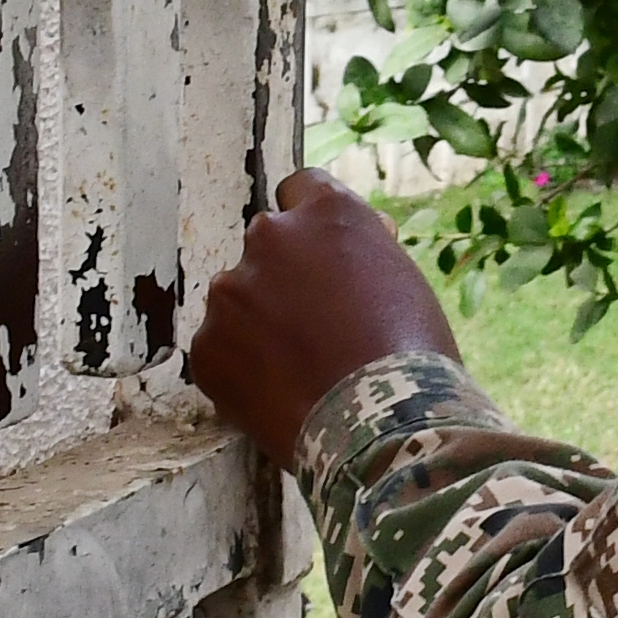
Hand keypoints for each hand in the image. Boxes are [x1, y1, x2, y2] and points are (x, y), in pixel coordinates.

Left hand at [183, 168, 463, 466]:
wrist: (381, 427)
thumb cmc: (411, 356)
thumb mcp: (403, 280)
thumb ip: (363, 251)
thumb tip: (350, 243)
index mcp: (325, 213)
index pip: (301, 190)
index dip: (313, 228)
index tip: (321, 256)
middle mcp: (270, 236)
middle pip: (268, 246)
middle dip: (285, 278)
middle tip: (317, 327)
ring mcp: (231, 291)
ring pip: (240, 301)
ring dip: (260, 324)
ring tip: (301, 371)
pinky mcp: (206, 345)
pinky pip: (221, 351)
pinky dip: (242, 370)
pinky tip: (279, 395)